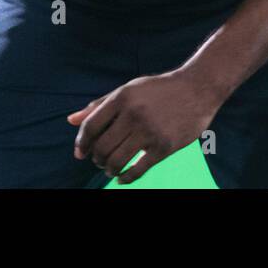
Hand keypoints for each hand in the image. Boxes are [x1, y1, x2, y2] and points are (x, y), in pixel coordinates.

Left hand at [67, 69, 224, 184]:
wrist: (196, 89)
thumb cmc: (158, 90)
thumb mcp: (127, 90)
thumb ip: (99, 106)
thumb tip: (70, 120)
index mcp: (121, 97)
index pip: (91, 125)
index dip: (81, 142)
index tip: (80, 152)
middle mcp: (133, 114)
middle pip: (102, 146)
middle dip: (96, 158)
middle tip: (99, 161)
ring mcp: (149, 131)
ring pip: (117, 160)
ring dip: (109, 169)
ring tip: (110, 168)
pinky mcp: (164, 146)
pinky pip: (138, 169)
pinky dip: (125, 178)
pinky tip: (122, 177)